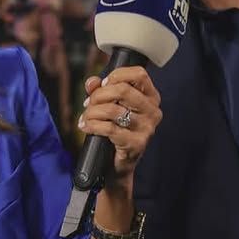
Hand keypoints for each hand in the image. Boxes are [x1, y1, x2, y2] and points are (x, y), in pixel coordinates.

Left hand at [79, 66, 162, 185]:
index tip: (103, 84)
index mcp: (151, 97)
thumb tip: (92, 82)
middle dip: (99, 95)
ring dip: (92, 112)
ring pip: (112, 109)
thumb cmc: (115, 129)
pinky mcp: (136, 143)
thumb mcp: (109, 105)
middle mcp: (153, 111)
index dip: (117, 75)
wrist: (117, 163)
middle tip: (89, 103)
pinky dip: (92, 125)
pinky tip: (85, 126)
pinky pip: (108, 128)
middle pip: (123, 90)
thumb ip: (100, 89)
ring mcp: (147, 128)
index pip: (139, 74)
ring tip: (85, 117)